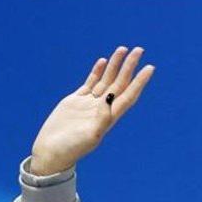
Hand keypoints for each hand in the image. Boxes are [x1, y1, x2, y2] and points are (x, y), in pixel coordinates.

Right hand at [30, 46, 154, 174]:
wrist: (52, 152)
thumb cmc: (72, 148)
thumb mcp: (89, 136)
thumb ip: (101, 119)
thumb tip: (109, 100)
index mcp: (110, 117)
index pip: (129, 94)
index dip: (140, 81)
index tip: (150, 68)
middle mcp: (103, 108)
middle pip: (120, 83)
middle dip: (129, 66)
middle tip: (139, 50)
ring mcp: (90, 104)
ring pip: (106, 80)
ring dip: (115, 65)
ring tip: (122, 49)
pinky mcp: (76, 101)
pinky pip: (91, 82)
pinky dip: (97, 72)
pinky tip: (103, 61)